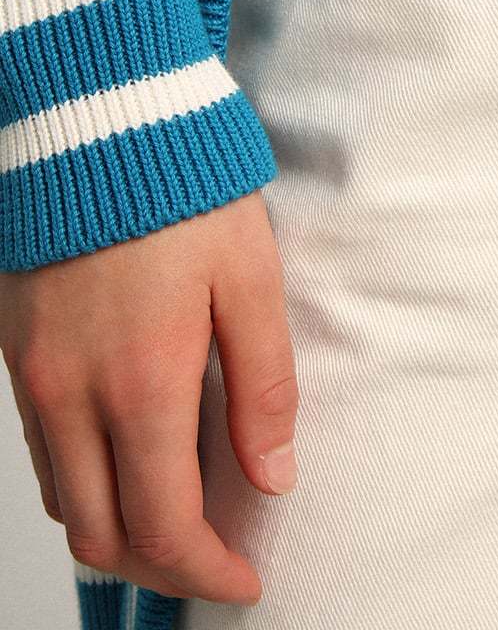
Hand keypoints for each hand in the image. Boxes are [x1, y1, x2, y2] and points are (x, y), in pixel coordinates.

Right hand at [0, 190, 297, 604]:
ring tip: (179, 517)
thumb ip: (264, 386)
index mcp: (142, 383)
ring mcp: (34, 378)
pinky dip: (83, 481)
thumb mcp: (252, 278)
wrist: (97, 119)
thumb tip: (271, 476)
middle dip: (159, 567)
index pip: (164, 526)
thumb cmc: (183, 190)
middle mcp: (73, 395)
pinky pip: (41, 453)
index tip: (245, 579)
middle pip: (100, 535)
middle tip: (214, 559)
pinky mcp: (17, 355)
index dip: (205, 572)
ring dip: (117, 529)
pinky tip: (129, 459)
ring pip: (64, 500)